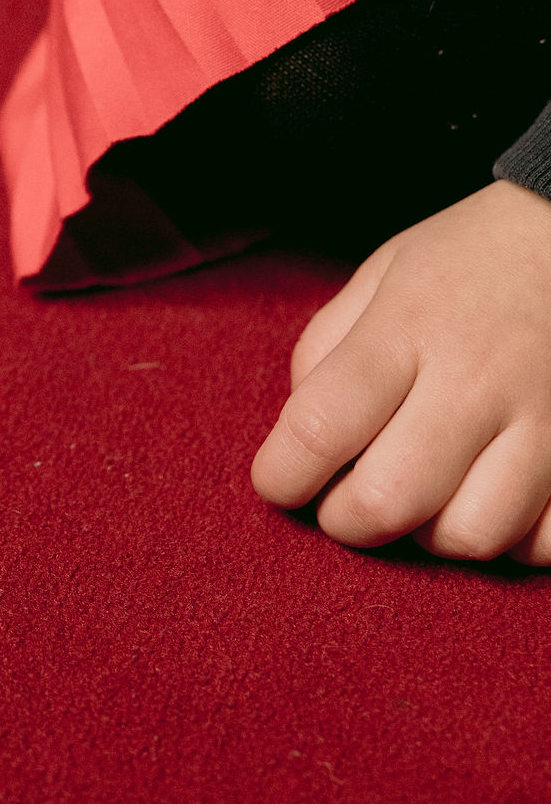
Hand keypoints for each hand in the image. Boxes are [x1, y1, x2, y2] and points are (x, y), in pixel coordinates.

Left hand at [252, 179, 550, 562]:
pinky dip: (512, 540)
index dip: (282, 476)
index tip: (279, 480)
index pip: (320, 428)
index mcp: (405, 331)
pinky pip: (546, 540)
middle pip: (389, 500)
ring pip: (471, 535)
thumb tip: (300, 438)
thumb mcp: (381, 278)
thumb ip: (327, 352)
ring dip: (430, 533)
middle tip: (346, 499)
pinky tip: (493, 498)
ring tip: (427, 496)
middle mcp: (476, 381)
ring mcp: (547, 419)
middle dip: (347, 520)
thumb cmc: (468, 263)